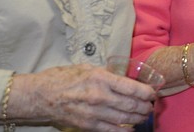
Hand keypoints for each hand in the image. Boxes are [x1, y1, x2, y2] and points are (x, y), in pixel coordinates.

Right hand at [10, 64, 155, 131]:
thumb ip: (106, 74)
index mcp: (101, 78)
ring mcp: (94, 113)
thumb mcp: (87, 68)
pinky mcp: (87, 125)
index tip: (153, 93)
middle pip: (131, 105)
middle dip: (145, 106)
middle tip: (151, 105)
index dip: (147, 92)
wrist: (40, 96)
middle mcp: (100, 96)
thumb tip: (123, 76)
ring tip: (144, 115)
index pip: (132, 88)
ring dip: (138, 118)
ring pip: (124, 119)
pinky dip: (124, 131)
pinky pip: (111, 130)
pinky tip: (131, 128)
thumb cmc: (62, 78)